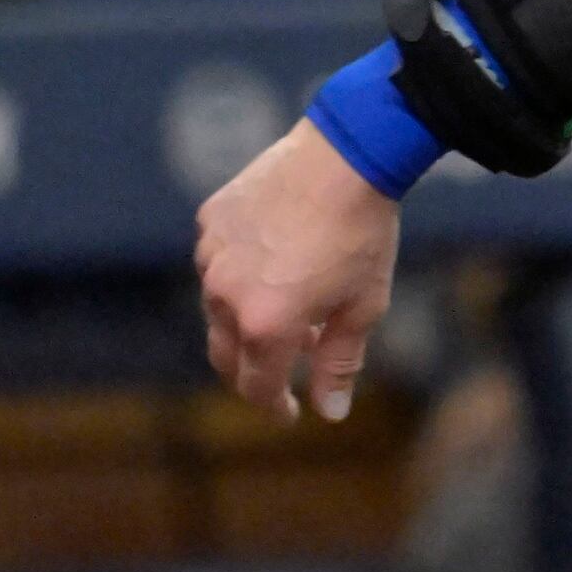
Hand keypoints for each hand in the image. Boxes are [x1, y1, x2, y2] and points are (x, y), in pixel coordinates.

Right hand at [195, 120, 403, 421]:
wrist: (344, 157)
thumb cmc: (362, 236)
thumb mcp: (363, 307)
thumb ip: (339, 364)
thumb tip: (329, 413)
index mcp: (265, 324)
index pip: (256, 386)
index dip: (274, 406)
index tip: (291, 413)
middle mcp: (225, 294)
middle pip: (225, 355)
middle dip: (252, 373)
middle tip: (280, 377)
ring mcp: (211, 255)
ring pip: (218, 307)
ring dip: (247, 321)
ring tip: (292, 312)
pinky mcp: (209, 221)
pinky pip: (217, 262)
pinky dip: (240, 276)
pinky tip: (275, 264)